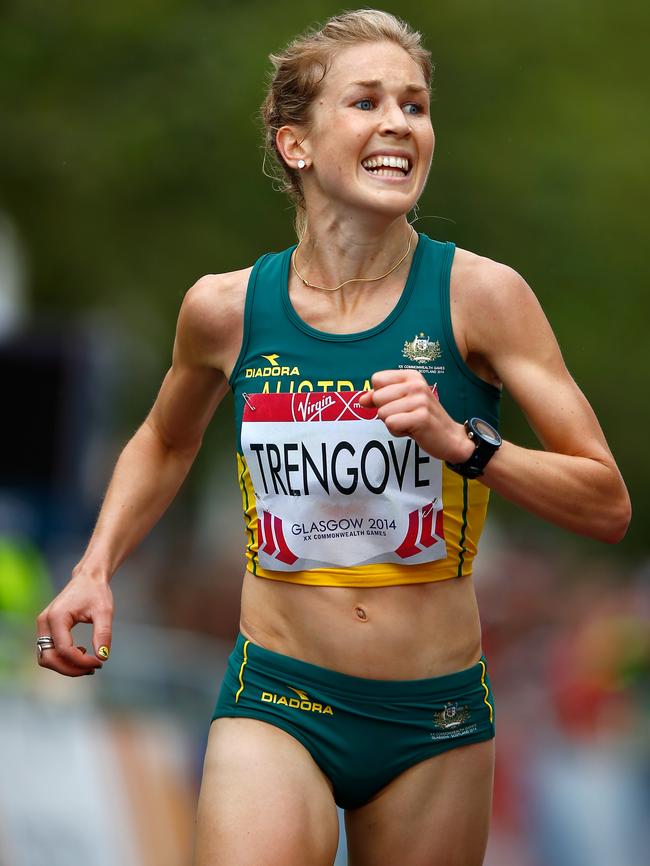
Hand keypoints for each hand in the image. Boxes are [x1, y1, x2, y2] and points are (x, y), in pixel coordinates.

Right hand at [36, 572, 113, 676]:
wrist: (88, 577)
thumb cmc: (96, 592)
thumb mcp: (104, 612)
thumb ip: (103, 634)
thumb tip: (102, 657)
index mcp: (57, 616)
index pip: (64, 650)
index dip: (81, 661)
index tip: (99, 662)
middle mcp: (44, 622)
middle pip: (49, 658)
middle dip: (71, 668)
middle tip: (94, 668)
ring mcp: (43, 626)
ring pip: (46, 658)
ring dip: (65, 666)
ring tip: (88, 664)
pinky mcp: (47, 629)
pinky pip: (49, 651)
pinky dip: (63, 659)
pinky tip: (81, 653)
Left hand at [358, 369, 473, 462]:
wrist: (450, 438)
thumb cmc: (423, 419)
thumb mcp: (402, 403)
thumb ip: (381, 398)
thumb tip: (362, 399)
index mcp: (411, 376)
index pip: (376, 379)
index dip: (381, 396)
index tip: (397, 403)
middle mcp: (416, 384)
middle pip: (377, 397)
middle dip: (386, 412)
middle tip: (406, 416)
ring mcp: (419, 400)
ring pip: (382, 413)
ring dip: (393, 424)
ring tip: (410, 423)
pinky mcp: (421, 417)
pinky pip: (391, 424)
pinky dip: (398, 432)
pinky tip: (413, 430)